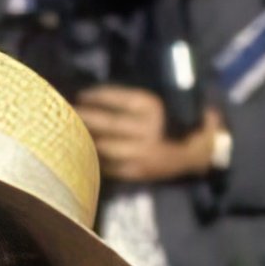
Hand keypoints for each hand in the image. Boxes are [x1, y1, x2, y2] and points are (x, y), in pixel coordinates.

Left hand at [75, 85, 215, 182]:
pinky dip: (93, 159)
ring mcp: (141, 153)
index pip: (117, 99)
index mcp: (153, 108)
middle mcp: (146, 130)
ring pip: (103, 146)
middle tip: (64, 112)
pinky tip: (82, 152)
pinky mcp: (137, 171)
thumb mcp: (166, 102)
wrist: (200, 156)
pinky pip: (108, 165)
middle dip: (82, 117)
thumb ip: (136, 99)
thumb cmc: (181, 123)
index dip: (96, 96)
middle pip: (106, 123)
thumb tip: (96, 94)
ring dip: (84, 139)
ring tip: (68, 132)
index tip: (81, 95)